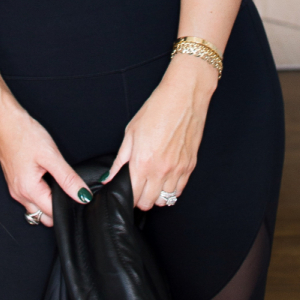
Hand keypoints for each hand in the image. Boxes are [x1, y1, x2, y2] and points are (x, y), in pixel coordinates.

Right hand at [0, 97, 90, 226]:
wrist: (4, 120)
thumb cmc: (24, 134)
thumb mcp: (51, 156)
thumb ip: (68, 179)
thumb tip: (83, 196)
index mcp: (28, 190)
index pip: (53, 213)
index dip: (69, 207)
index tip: (79, 198)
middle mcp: (19, 195)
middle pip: (43, 216)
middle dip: (58, 209)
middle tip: (71, 192)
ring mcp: (15, 189)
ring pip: (36, 208)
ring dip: (49, 202)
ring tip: (60, 184)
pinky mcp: (15, 182)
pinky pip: (30, 197)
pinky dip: (41, 194)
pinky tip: (48, 179)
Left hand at [107, 54, 216, 210]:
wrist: (184, 96)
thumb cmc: (156, 109)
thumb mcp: (131, 132)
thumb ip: (120, 159)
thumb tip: (109, 177)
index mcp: (142, 162)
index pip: (133, 196)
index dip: (127, 196)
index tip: (125, 191)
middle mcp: (161, 170)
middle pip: (148, 202)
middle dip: (140, 199)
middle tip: (138, 187)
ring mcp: (178, 170)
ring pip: (165, 200)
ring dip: (157, 196)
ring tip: (152, 183)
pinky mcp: (190, 166)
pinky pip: (179, 190)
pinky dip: (171, 190)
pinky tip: (165, 179)